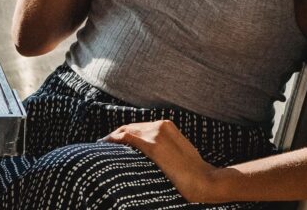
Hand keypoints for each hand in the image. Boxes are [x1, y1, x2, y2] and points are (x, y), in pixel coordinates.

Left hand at [100, 120, 222, 202]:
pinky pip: (128, 137)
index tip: (113, 141)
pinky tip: (105, 144)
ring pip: (127, 131)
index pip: (139, 126)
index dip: (124, 133)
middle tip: (103, 143)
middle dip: (116, 135)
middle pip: (131, 127)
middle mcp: (161, 125)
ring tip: (102, 145)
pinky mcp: (154, 146)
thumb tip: (151, 156)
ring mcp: (157, 134)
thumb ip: (165, 148)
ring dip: (113, 137)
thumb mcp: (178, 153)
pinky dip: (114, 139)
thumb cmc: (193, 173)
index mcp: (168, 126)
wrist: (205, 181)